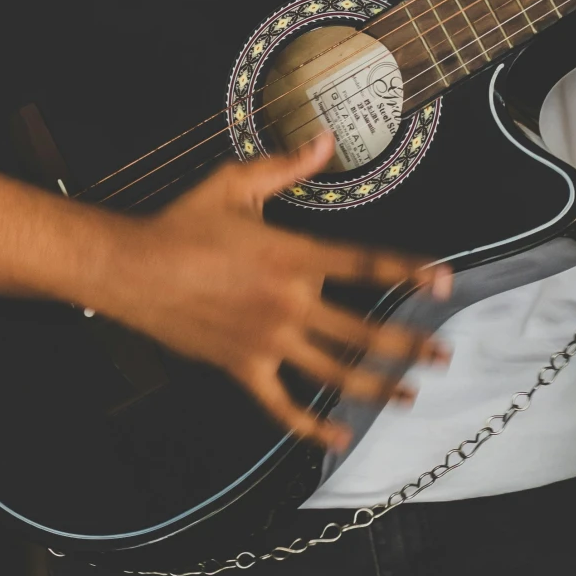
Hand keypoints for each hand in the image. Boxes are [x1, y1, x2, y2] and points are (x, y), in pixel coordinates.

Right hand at [93, 131, 451, 449]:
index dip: (409, 272)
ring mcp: (267, 341)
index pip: (365, 265)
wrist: (129, 269)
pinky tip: (337, 436)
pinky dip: (311, 425)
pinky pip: (282, 406)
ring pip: (334, 372)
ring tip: (410, 395)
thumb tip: (325, 140)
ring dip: (377, 386)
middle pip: (363, 329)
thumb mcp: (235, 184)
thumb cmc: (181, 222)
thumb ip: (287, 166)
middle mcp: (287, 302)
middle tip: (445, 354)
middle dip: (410, 343)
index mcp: (292, 256)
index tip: (445, 281)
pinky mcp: (242, 367)